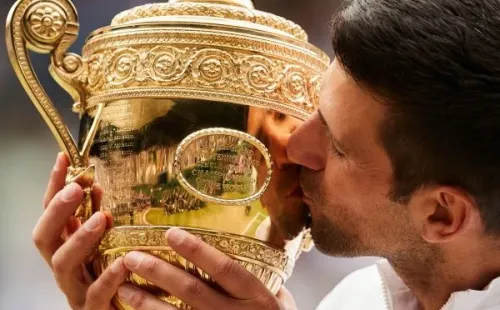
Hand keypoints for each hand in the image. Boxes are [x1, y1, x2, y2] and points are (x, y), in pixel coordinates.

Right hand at [32, 153, 129, 309]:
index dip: (54, 186)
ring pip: (63, 264)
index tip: (64, 159)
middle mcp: (63, 266)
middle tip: (75, 189)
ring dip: (80, 238)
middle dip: (57, 211)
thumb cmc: (106, 276)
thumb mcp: (101, 244)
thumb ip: (96, 218)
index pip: (50, 212)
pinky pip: (96, 294)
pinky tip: (122, 263)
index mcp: (64, 247)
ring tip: (100, 218)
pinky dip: (109, 278)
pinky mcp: (92, 308)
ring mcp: (74, 288)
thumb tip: (97, 186)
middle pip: (44, 238)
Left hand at [117, 228, 297, 309]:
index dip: (197, 251)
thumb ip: (266, 277)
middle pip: (192, 291)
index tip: (171, 233)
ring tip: (122, 286)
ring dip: (146, 302)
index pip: (224, 269)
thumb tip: (251, 243)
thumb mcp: (281, 299)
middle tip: (132, 257)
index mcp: (256, 297)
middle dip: (159, 272)